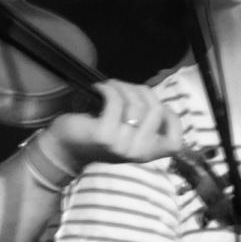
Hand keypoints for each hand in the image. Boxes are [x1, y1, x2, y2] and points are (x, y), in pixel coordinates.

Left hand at [40, 80, 176, 168]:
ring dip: (123, 87)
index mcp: (148, 154)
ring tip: (111, 88)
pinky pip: (116, 101)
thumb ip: (148, 124)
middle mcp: (138, 152)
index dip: (172, 120)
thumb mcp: (129, 134)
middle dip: (142, 92)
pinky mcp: (104, 135)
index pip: (175, 142)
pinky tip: (100, 88)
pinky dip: (108, 88)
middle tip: (125, 89)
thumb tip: (160, 103)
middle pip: (157, 110)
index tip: (157, 107)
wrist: (65, 147)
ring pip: (137, 103)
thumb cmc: (99, 134)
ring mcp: (122, 145)